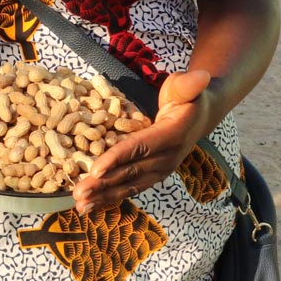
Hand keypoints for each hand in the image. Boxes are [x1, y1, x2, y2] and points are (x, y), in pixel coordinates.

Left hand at [72, 70, 212, 213]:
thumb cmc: (187, 97)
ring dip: (103, 197)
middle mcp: (166, 159)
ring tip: (80, 205)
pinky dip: (110, 198)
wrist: (201, 118)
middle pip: (130, 172)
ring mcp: (160, 171)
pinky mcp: (152, 176)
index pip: (140, 148)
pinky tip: (91, 205)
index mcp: (171, 136)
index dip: (117, 159)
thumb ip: (188, 83)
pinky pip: (130, 188)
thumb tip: (202, 75)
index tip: (96, 170)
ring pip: (128, 185)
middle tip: (78, 193)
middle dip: (103, 184)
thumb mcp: (185, 87)